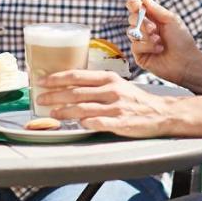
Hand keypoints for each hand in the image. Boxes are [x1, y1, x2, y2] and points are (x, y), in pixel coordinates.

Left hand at [37, 70, 177, 136]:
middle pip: (76, 91)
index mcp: (108, 78)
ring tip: (52, 113)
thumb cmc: (136, 99)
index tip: (42, 81)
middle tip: (40, 99)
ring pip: (83, 108)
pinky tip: (77, 125)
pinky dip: (85, 123)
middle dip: (54, 95)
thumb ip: (96, 85)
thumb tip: (71, 87)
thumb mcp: (117, 85)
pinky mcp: (121, 122)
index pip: (77, 75)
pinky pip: (98, 123)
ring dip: (64, 111)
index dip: (57, 78)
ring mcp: (116, 106)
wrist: (162, 112)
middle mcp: (111, 90)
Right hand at [126, 0, 201, 85]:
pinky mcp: (140, 55)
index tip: (137, 6)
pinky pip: (134, 46)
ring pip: (131, 32)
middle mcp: (145, 30)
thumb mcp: (171, 20)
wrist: (186, 61)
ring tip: (159, 40)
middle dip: (142, 22)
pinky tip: (159, 49)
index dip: (133, 5)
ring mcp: (141, 42)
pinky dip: (147, 46)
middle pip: (131, 18)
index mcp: (152, 19)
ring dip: (146, 35)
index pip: (136, 8)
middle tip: (154, 28)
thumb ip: (155, 8)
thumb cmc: (181, 40)